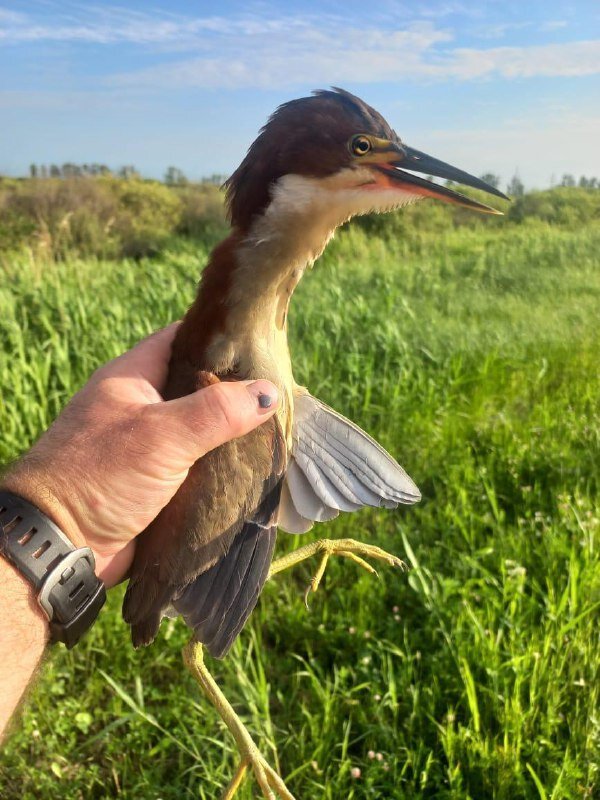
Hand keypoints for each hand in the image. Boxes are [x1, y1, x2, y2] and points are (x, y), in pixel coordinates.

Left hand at [2, 324, 278, 586]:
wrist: (59, 545)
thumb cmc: (100, 475)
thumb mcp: (161, 434)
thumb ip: (216, 411)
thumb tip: (269, 392)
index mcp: (132, 378)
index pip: (180, 340)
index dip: (219, 338)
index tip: (259, 341)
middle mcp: (140, 407)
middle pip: (196, 387)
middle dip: (234, 390)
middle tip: (279, 389)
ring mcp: (147, 446)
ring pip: (200, 430)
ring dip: (231, 433)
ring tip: (276, 427)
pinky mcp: (156, 482)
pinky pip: (197, 466)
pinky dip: (221, 466)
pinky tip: (253, 465)